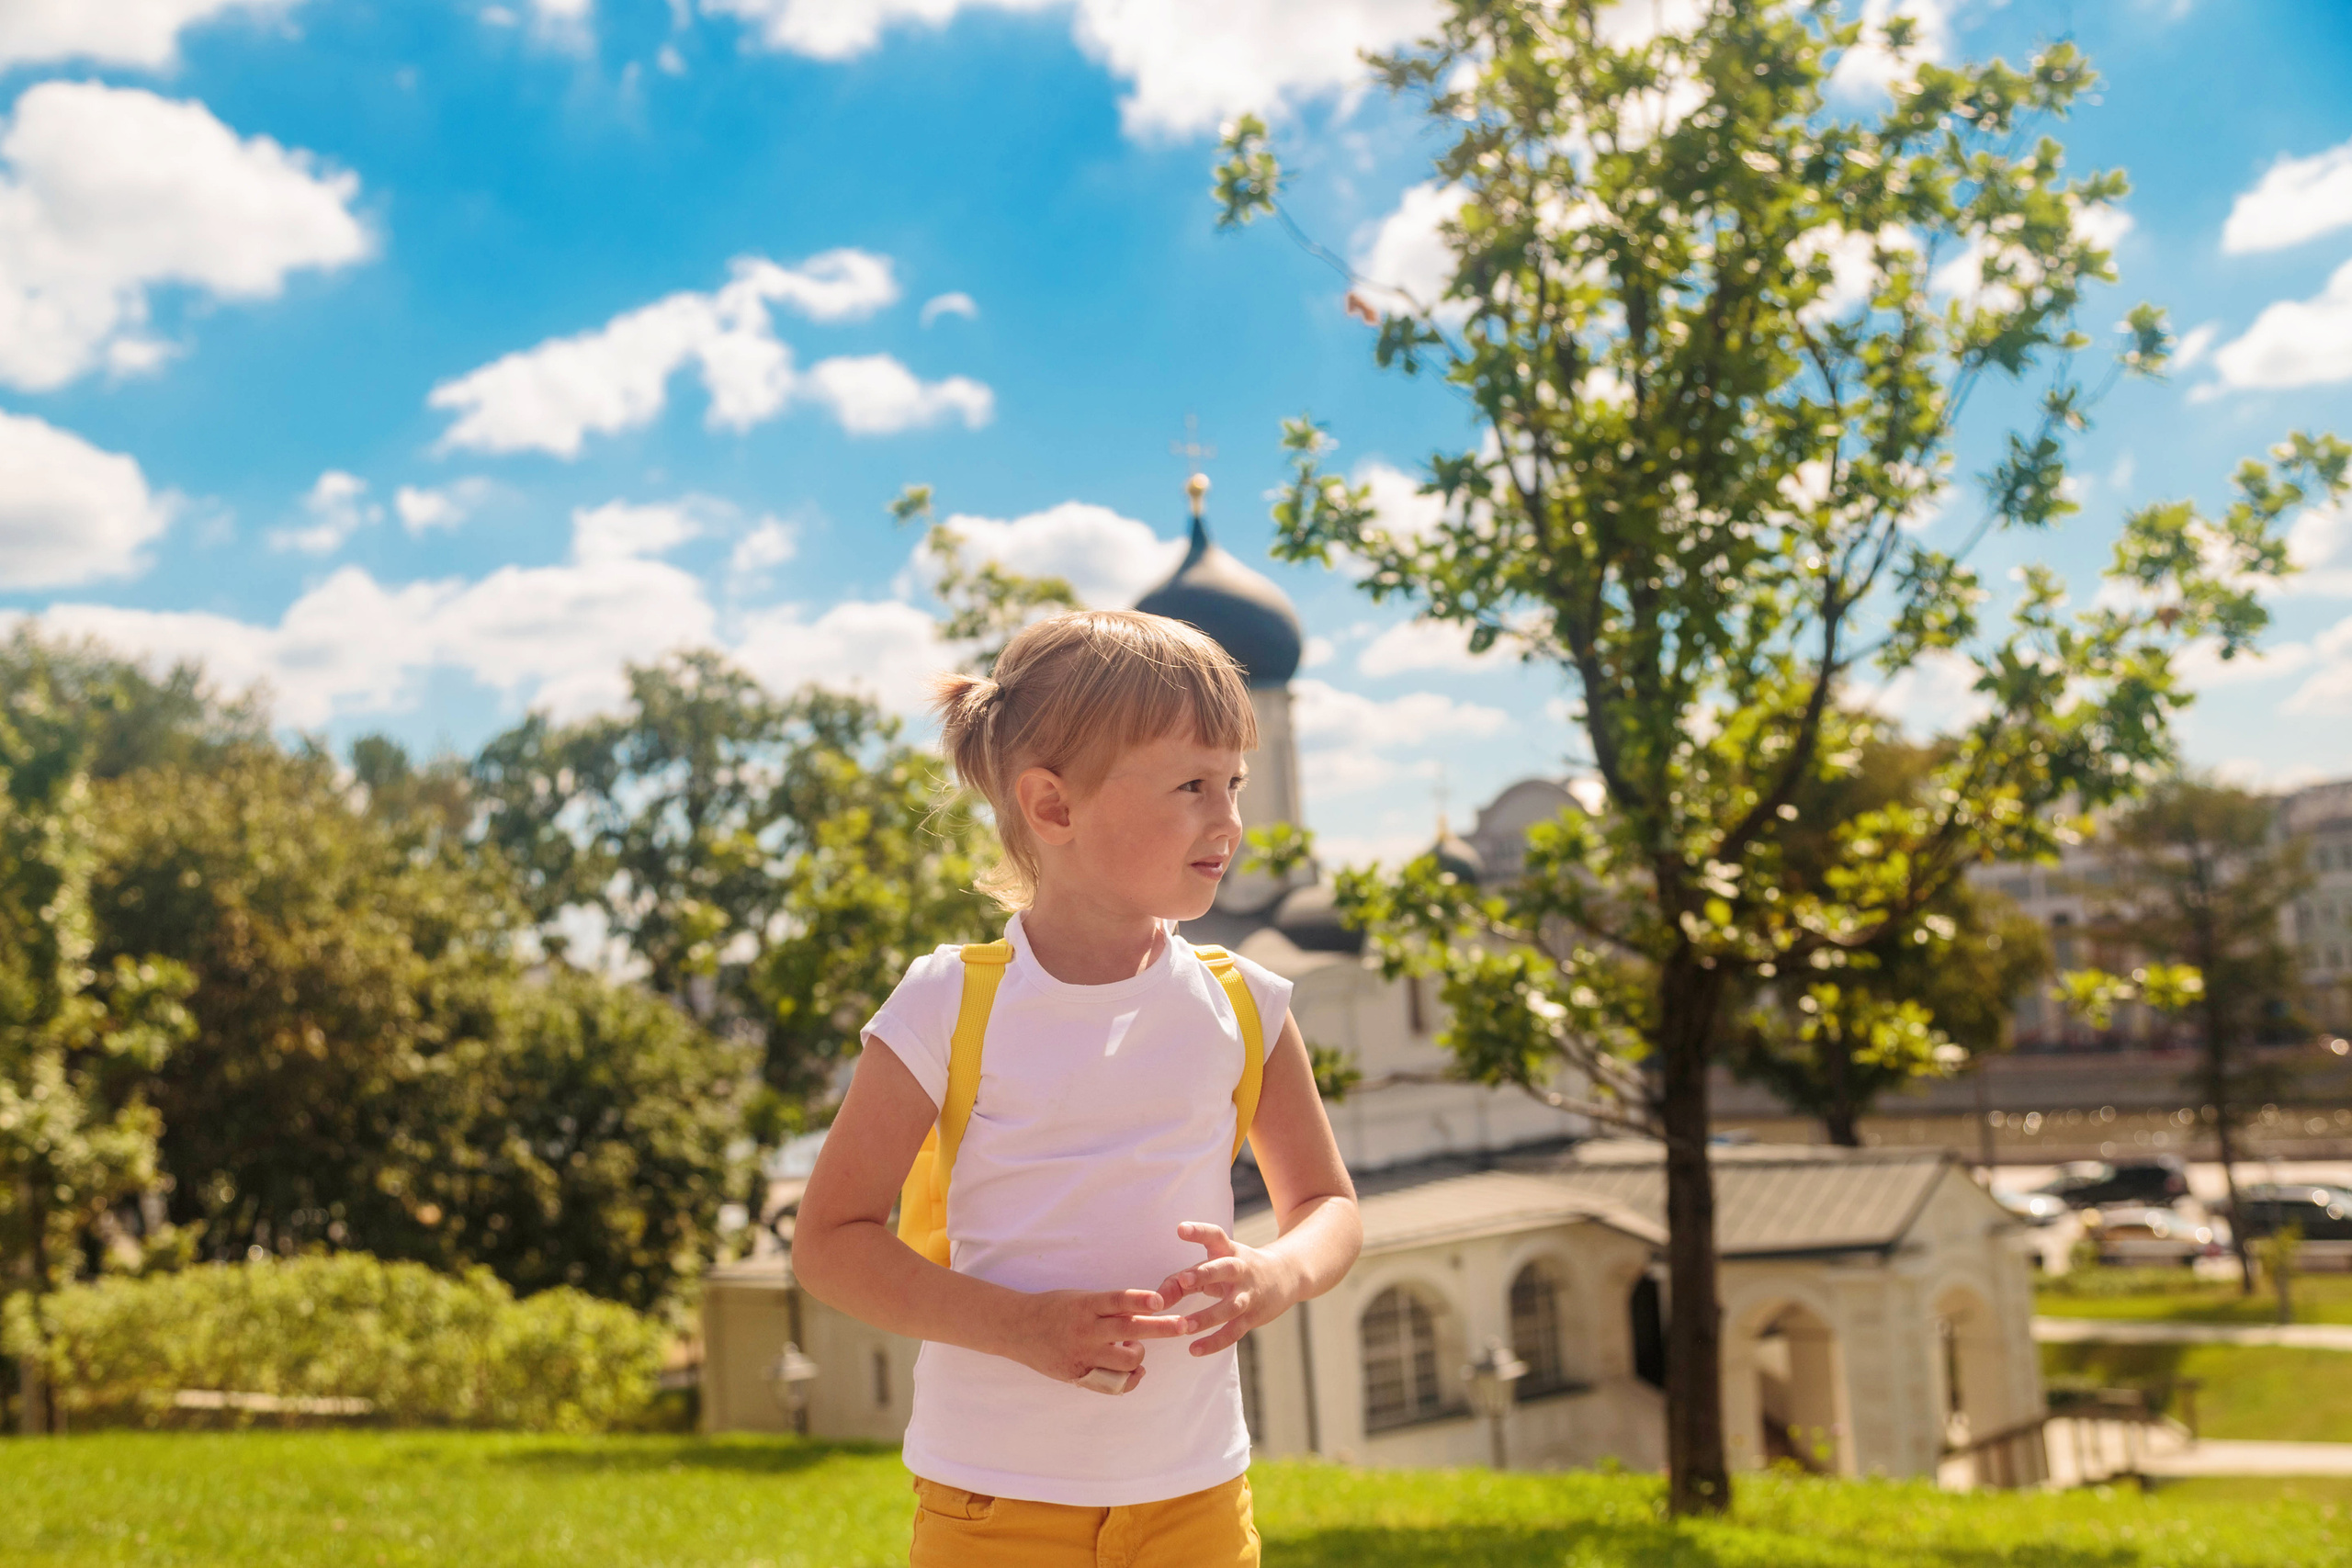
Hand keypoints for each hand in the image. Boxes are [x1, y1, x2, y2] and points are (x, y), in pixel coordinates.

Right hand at [1003, 1288, 1188, 1394]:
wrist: (1018, 1328)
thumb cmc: (1056, 1309)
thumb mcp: (1080, 1299)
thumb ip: (1109, 1308)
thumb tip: (1145, 1312)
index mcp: (1085, 1305)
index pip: (1117, 1300)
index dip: (1139, 1300)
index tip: (1160, 1300)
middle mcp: (1086, 1330)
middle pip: (1129, 1330)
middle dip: (1160, 1328)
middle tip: (1183, 1325)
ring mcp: (1082, 1355)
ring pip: (1125, 1361)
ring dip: (1138, 1355)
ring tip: (1135, 1349)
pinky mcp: (1079, 1375)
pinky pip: (1113, 1383)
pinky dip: (1129, 1379)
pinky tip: (1134, 1372)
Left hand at [1154, 1222, 1296, 1356]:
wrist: (1285, 1276)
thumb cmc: (1236, 1270)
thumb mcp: (1215, 1265)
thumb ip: (1182, 1280)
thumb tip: (1156, 1300)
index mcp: (1229, 1250)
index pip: (1215, 1236)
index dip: (1199, 1232)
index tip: (1181, 1229)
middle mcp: (1241, 1269)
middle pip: (1225, 1269)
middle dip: (1204, 1274)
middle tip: (1184, 1280)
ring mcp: (1248, 1294)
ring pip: (1230, 1306)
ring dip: (1207, 1316)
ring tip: (1184, 1326)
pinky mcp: (1253, 1317)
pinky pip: (1233, 1332)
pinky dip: (1215, 1342)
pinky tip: (1194, 1349)